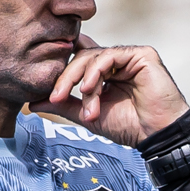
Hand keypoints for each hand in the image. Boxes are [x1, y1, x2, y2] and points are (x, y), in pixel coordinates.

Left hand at [44, 38, 187, 146]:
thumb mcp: (88, 116)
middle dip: (66, 77)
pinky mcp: (141, 54)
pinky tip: (90, 88)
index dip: (62, 70)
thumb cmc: (129, 127)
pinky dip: (96, 71)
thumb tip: (32, 102)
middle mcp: (116, 61)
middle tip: (57, 98)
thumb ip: (64, 106)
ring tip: (86, 107)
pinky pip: (110, 55)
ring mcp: (129, 56)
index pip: (78, 61)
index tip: (48, 91)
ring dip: (82, 81)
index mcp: (105, 73)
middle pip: (82, 57)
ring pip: (94, 56)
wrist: (157, 136)